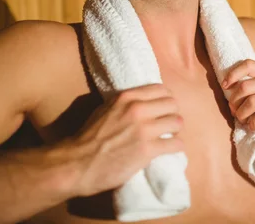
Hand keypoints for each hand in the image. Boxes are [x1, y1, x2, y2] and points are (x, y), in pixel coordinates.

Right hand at [66, 84, 183, 196]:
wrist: (77, 163)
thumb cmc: (88, 138)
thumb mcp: (105, 109)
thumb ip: (126, 103)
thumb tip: (145, 103)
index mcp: (127, 96)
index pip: (162, 90)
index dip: (165, 100)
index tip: (163, 110)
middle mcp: (138, 109)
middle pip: (172, 105)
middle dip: (172, 115)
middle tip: (167, 126)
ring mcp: (144, 129)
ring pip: (177, 122)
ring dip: (175, 131)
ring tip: (169, 138)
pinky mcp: (148, 149)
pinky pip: (176, 144)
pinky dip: (176, 147)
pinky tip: (169, 150)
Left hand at [223, 59, 254, 135]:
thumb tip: (234, 92)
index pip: (248, 64)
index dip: (233, 74)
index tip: (225, 86)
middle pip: (245, 87)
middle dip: (234, 101)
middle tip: (234, 111)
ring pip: (252, 102)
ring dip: (242, 114)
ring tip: (243, 121)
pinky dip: (254, 123)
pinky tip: (254, 127)